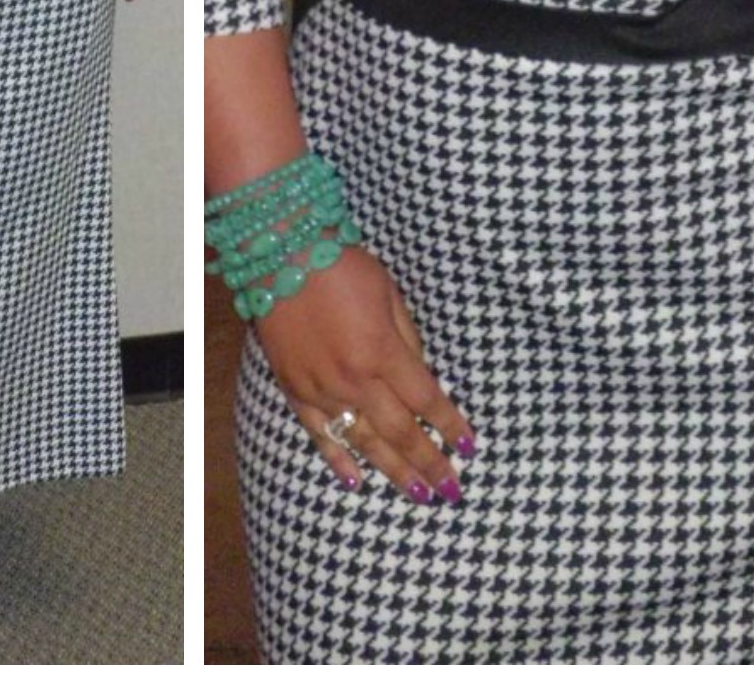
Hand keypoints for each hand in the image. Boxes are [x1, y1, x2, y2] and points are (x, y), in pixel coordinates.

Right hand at [252, 245, 475, 504]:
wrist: (283, 257)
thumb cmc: (343, 269)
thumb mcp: (391, 296)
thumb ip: (408, 340)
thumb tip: (423, 375)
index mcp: (384, 352)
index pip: (427, 400)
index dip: (451, 426)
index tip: (470, 447)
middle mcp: (355, 380)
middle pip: (401, 432)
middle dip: (430, 463)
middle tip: (451, 490)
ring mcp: (322, 389)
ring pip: (363, 441)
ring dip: (393, 471)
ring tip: (418, 495)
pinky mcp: (296, 391)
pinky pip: (319, 434)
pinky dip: (338, 459)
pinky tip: (356, 481)